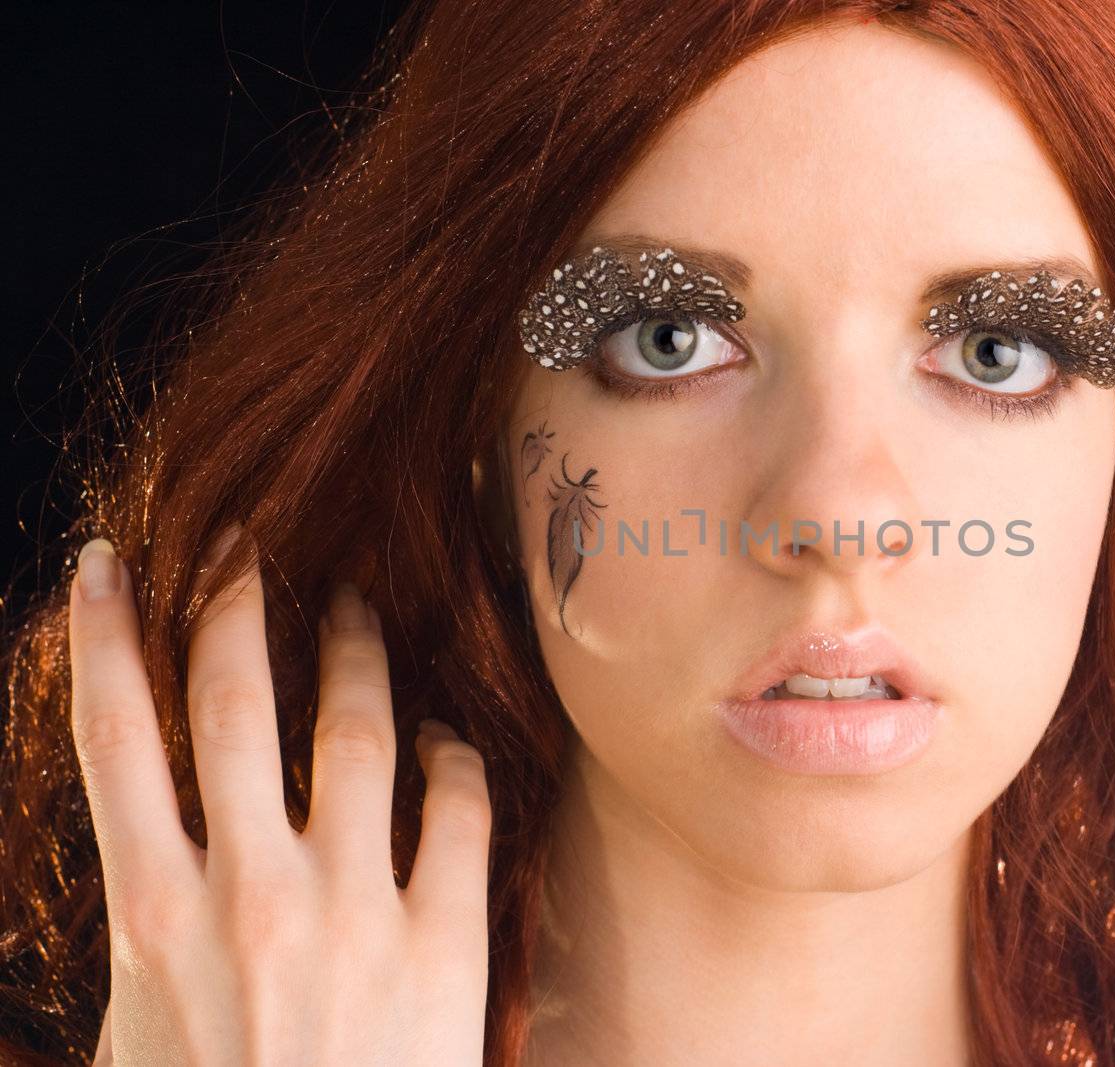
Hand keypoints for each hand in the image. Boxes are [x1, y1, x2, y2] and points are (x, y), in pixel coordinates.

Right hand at [69, 525, 490, 1064]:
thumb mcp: (138, 1030)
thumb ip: (146, 926)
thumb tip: (148, 835)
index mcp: (155, 916)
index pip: (117, 741)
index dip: (109, 638)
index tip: (110, 563)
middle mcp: (250, 893)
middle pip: (234, 706)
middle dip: (235, 607)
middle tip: (247, 542)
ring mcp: (354, 909)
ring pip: (356, 732)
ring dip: (355, 654)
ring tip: (357, 607)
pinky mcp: (444, 939)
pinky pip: (457, 806)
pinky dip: (453, 756)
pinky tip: (446, 736)